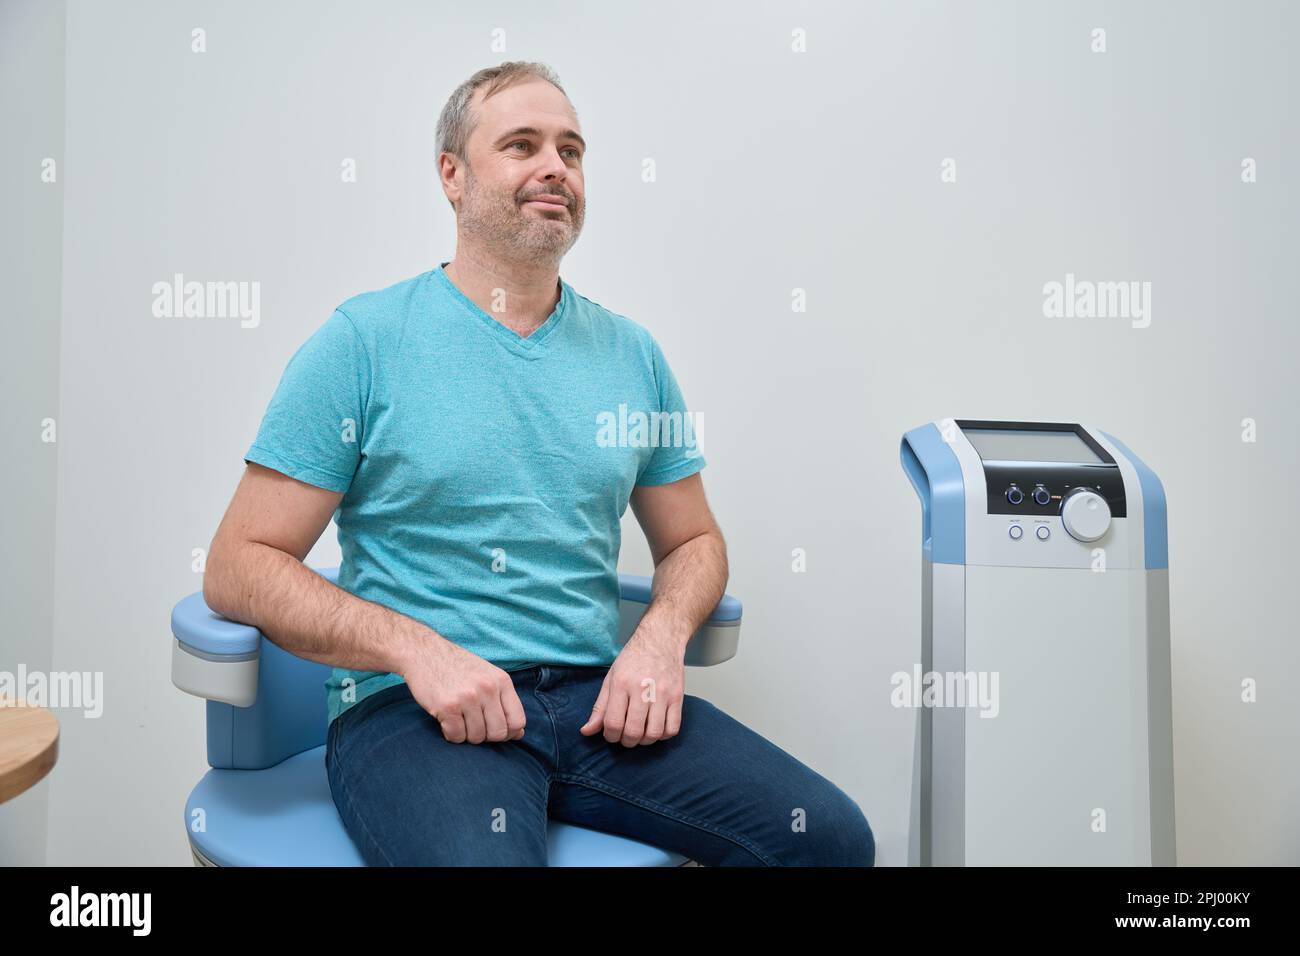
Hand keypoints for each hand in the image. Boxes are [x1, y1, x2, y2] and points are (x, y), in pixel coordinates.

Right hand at [399, 631, 526, 744]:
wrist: (424, 652)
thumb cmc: (457, 667)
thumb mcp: (487, 676)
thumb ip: (504, 702)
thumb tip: (518, 734)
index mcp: (502, 681)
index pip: (517, 721)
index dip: (508, 733)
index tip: (494, 730)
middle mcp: (488, 689)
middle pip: (498, 733)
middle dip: (486, 736)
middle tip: (473, 726)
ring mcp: (468, 697)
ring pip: (476, 737)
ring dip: (466, 734)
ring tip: (458, 719)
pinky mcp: (447, 707)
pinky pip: (456, 736)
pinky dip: (451, 734)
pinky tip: (446, 720)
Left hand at [580, 626, 685, 746]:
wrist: (660, 639)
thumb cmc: (634, 658)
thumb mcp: (611, 678)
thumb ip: (599, 707)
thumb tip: (586, 731)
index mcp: (622, 683)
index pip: (613, 723)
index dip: (610, 736)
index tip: (612, 734)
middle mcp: (642, 688)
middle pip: (634, 731)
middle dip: (627, 741)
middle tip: (625, 736)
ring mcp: (663, 693)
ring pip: (654, 733)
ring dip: (645, 741)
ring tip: (641, 733)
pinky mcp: (678, 696)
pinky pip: (672, 728)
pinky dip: (663, 735)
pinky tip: (656, 728)